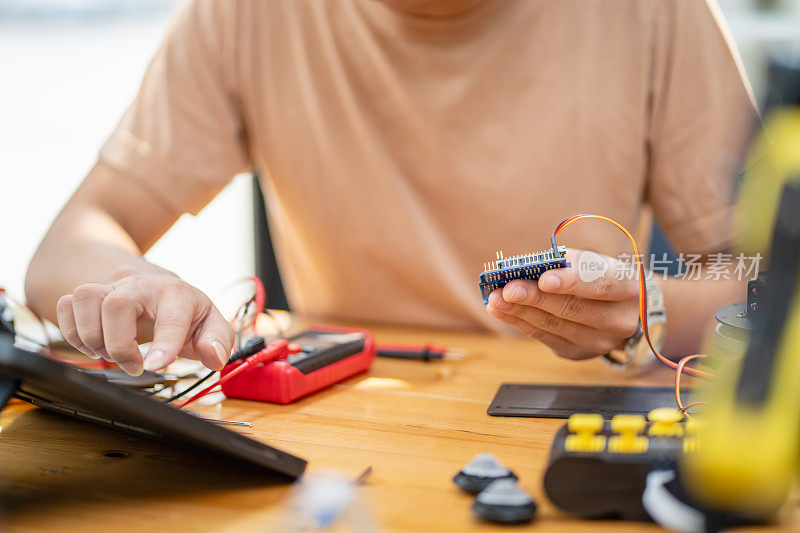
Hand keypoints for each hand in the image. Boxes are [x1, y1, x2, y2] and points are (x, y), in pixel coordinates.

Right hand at [56, 274, 233, 374]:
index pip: (170, 316)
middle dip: (119, 344)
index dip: (164, 343)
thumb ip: (218, 341)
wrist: (157, 287)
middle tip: (134, 366)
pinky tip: (93, 346)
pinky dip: (72, 331)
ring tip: (110, 354)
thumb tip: (213, 356)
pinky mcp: (90, 295)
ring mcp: (111, 288)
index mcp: (176, 293)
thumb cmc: (185, 311)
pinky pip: (65, 305)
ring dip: (91, 336)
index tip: (155, 366)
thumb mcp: (211, 324)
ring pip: (84, 297)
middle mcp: (141, 286)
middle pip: (115, 304)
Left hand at [485, 249, 639, 359]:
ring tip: (495, 299)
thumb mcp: (598, 263)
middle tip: (507, 289)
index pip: (600, 285)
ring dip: (520, 311)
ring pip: (554, 325)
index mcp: (629, 289)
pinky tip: (501, 311)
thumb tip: (531, 265)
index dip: (571, 282)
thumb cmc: (605, 278)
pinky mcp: (578, 352)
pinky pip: (545, 336)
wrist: (628, 312)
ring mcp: (600, 341)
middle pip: (571, 309)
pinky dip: (520, 322)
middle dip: (535, 298)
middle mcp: (619, 320)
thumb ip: (569, 262)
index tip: (544, 278)